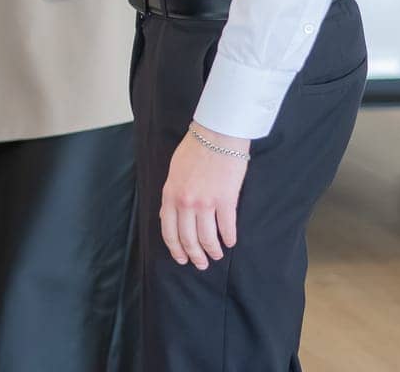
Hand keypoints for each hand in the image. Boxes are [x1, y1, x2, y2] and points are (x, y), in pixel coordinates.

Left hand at [160, 124, 250, 269]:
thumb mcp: (174, 172)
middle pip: (188, 239)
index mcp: (170, 194)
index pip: (168, 230)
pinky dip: (229, 238)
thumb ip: (172, 194)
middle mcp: (185, 202)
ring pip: (207, 238)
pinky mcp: (226, 201)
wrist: (216, 135)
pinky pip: (227, 228)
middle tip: (201, 264)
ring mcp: (205, 203)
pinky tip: (231, 242)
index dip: (175, 248)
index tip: (181, 258)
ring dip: (213, 251)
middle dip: (194, 255)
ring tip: (217, 256)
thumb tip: (172, 214)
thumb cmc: (194, 150)